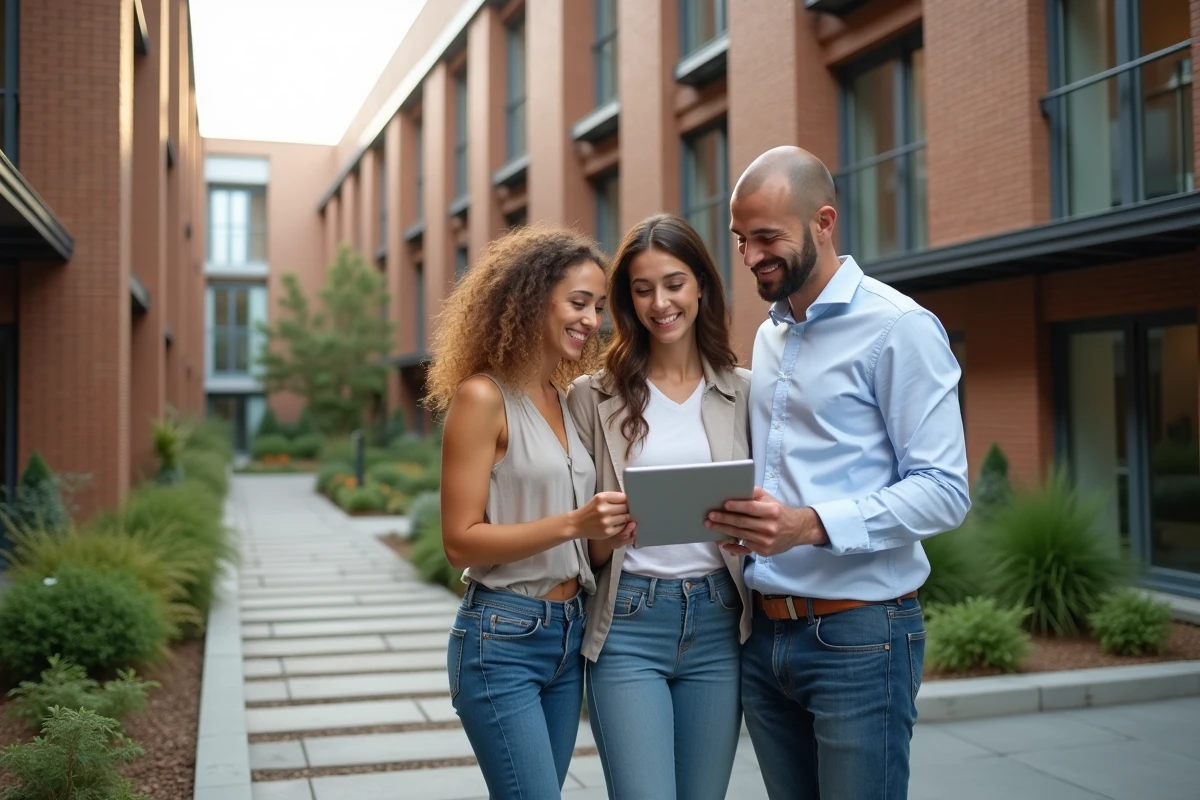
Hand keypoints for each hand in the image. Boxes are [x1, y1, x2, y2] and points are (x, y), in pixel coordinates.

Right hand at [572, 491, 635, 540]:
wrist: (577, 524)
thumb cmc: (590, 510)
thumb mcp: (598, 498)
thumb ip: (613, 497)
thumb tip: (629, 499)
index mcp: (601, 498)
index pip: (623, 497)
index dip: (626, 500)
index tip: (625, 502)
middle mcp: (603, 509)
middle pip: (625, 507)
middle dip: (626, 509)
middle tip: (622, 510)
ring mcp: (606, 521)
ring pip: (626, 518)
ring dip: (625, 517)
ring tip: (618, 517)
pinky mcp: (608, 531)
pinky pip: (622, 527)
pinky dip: (621, 525)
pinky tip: (615, 524)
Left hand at [705, 487, 826, 556]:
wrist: (798, 530)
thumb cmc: (779, 512)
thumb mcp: (770, 499)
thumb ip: (754, 494)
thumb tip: (735, 489)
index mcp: (772, 511)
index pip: (751, 508)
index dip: (736, 506)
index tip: (724, 505)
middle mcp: (770, 527)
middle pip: (742, 523)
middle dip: (723, 520)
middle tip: (710, 517)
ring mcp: (767, 541)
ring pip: (740, 535)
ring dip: (723, 531)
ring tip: (711, 526)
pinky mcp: (764, 551)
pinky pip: (744, 547)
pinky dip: (732, 545)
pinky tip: (722, 541)